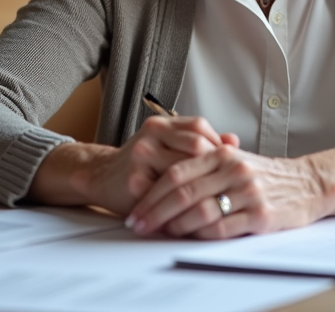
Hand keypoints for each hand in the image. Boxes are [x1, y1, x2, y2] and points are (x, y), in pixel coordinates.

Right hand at [27, 116, 236, 215]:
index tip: (228, 164)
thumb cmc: (141, 165)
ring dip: (201, 186)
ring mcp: (142, 156)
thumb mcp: (168, 146)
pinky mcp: (136, 181)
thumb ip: (199, 142)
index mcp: (161, 124)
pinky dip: (184, 203)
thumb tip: (233, 141)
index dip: (216, 146)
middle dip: (212, 167)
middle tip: (225, 184)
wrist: (101, 177)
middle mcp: (151, 135)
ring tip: (214, 197)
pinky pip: (168, 194)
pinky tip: (195, 210)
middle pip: (195, 146)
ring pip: (184, 170)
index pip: (199, 128)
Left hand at [125, 144, 334, 238]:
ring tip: (162, 233)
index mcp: (221, 154)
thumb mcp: (234, 159)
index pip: (176, 172)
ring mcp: (247, 192)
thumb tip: (160, 182)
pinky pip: (223, 228)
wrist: (309, 182)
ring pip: (200, 211)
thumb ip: (202, 167)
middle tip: (138, 224)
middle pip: (182, 192)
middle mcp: (233, 170)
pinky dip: (202, 235)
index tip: (136, 207)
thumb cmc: (265, 174)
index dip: (151, 192)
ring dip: (175, 225)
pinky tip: (190, 238)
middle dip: (155, 211)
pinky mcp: (261, 215)